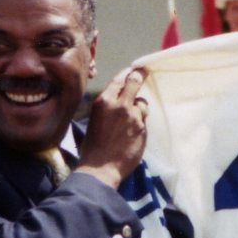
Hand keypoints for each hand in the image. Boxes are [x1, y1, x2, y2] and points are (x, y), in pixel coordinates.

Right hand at [77, 67, 148, 187]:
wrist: (100, 168)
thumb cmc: (93, 146)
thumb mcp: (95, 119)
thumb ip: (109, 107)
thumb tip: (121, 99)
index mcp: (103, 101)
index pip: (120, 80)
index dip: (129, 73)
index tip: (134, 70)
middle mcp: (119, 105)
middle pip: (135, 82)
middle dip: (140, 76)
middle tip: (144, 72)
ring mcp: (133, 116)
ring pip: (142, 104)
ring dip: (139, 109)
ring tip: (131, 122)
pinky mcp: (142, 128)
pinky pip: (144, 121)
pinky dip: (140, 124)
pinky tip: (132, 135)